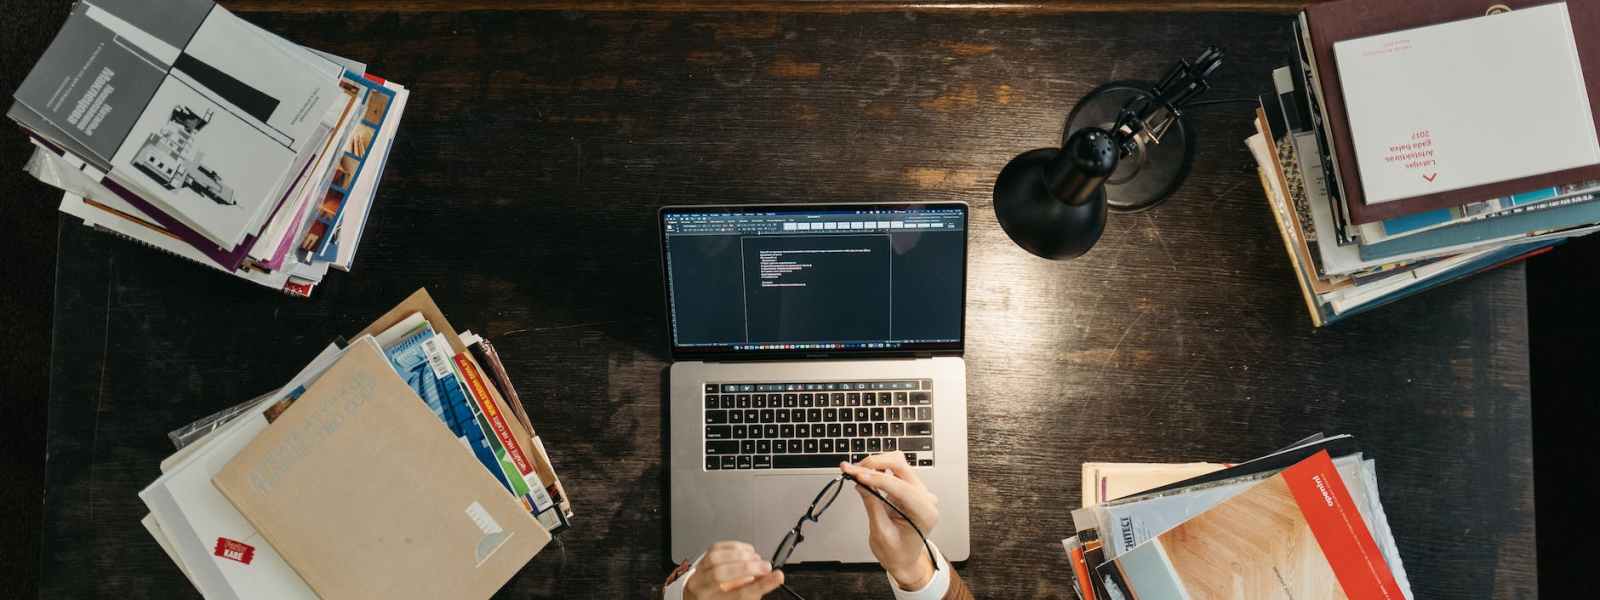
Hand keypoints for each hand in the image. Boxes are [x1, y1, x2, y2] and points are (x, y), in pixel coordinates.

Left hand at [683, 541, 783, 599]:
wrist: (702, 596)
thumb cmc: (723, 599)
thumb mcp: (740, 598)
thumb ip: (755, 588)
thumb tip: (775, 576)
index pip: (739, 594)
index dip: (761, 584)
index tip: (777, 576)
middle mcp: (702, 589)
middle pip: (721, 574)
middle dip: (748, 567)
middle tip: (766, 566)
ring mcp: (698, 574)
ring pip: (715, 558)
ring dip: (739, 555)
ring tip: (755, 558)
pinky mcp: (700, 561)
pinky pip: (715, 548)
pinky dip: (733, 547)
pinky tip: (746, 551)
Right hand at [840, 453, 939, 590]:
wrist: (905, 559)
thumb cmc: (897, 552)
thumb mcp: (881, 533)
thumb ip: (872, 505)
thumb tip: (861, 483)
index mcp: (925, 513)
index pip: (900, 487)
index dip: (876, 478)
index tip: (857, 475)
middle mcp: (925, 498)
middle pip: (900, 466)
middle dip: (875, 464)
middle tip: (852, 469)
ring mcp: (919, 491)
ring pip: (897, 463)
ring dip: (875, 464)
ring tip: (856, 471)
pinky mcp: (909, 488)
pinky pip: (895, 471)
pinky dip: (878, 469)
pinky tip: (865, 474)